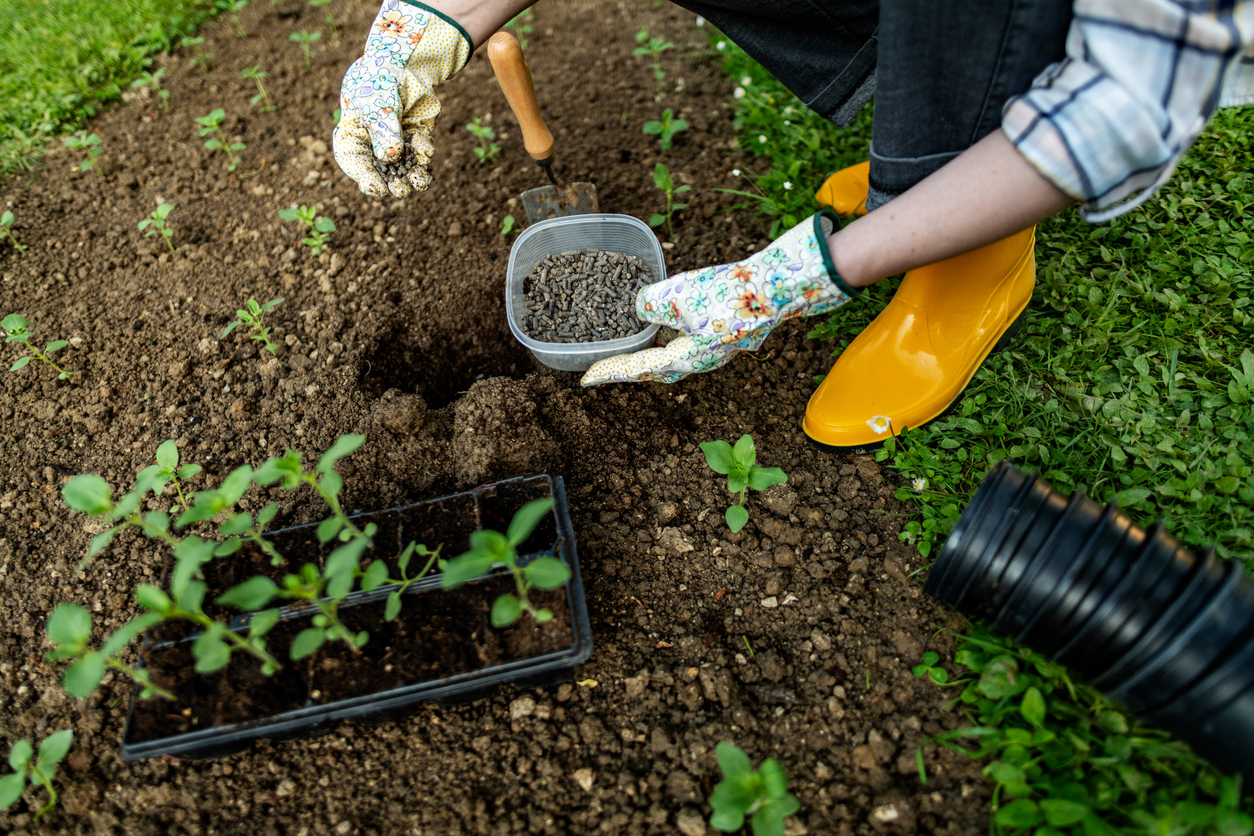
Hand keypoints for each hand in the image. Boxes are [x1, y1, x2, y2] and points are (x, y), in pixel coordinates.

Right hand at [333, 0, 470, 197]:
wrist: (406, 58)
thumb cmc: (380, 77)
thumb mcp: (376, 103)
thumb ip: (383, 131)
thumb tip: (392, 158)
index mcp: (353, 135)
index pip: (354, 163)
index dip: (364, 178)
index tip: (377, 187)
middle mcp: (374, 144)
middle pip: (381, 172)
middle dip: (392, 183)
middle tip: (401, 189)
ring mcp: (397, 142)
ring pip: (404, 169)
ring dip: (412, 177)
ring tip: (420, 181)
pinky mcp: (417, 137)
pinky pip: (420, 154)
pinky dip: (424, 154)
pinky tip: (426, 149)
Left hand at [581, 212, 858, 384]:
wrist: (777, 286)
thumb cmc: (727, 293)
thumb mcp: (675, 294)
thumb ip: (648, 304)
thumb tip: (641, 308)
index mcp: (687, 359)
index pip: (639, 369)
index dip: (612, 371)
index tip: (587, 379)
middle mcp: (705, 361)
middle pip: (661, 371)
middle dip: (636, 368)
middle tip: (613, 365)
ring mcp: (722, 350)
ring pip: (681, 357)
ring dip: (658, 354)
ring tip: (640, 347)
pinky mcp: (733, 335)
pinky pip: (697, 342)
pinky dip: (679, 337)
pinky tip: (676, 324)